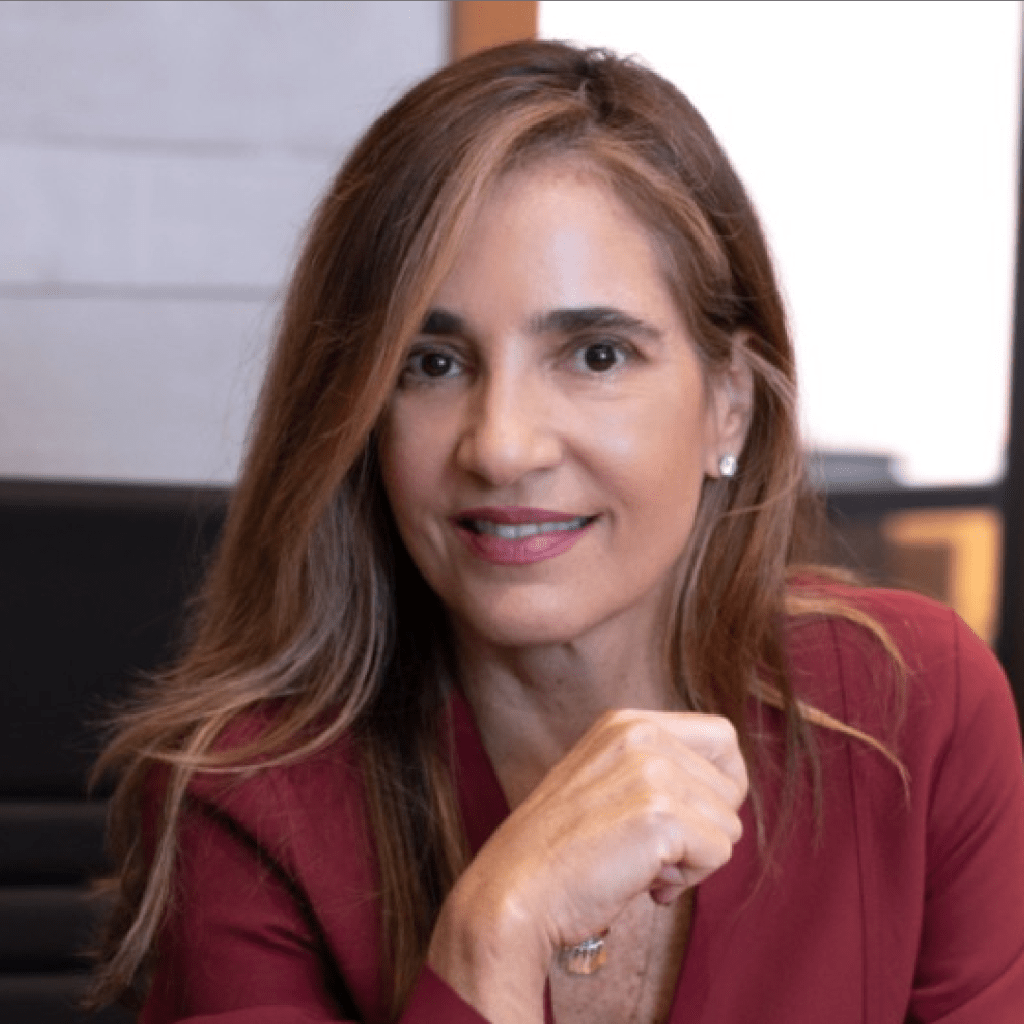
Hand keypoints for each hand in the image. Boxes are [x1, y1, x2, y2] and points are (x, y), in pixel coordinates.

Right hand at [427, 710, 747, 1022]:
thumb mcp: (608, 781)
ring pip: (730, 824)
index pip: (722, 737)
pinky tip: (643, 881)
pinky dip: (688, 880)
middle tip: (655, 850)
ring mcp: (649, 771)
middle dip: (706, 827)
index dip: (719, 786)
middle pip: (732, 783)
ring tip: (640, 865)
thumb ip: (657, 769)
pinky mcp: (658, 815)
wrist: (514, 892)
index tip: (684, 819)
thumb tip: (731, 784)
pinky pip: (719, 854)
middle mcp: (640, 734)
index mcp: (627, 723)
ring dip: (695, 858)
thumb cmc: (562, 853)